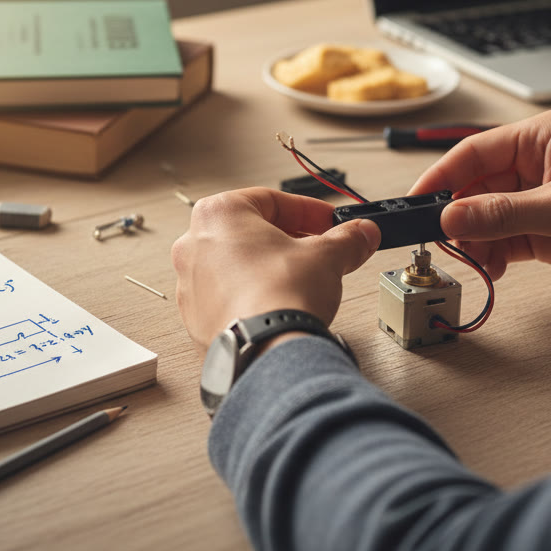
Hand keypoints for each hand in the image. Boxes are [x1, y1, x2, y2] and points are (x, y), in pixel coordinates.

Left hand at [171, 188, 380, 347]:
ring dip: (268, 268)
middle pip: (250, 232)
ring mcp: (190, 284)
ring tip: (301, 281)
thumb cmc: (278, 297)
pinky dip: (252, 296)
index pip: (271, 200)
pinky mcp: (195, 318)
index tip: (329, 222)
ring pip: (236, 265)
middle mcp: (194, 245)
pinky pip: (227, 297)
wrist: (265, 350)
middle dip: (289, 240)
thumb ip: (346, 239)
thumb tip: (360, 234)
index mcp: (218, 214)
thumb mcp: (326, 256)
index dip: (309, 211)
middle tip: (319, 250)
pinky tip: (278, 306)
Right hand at [408, 111, 550, 295]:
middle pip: (475, 186)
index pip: (474, 152)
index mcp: (542, 139)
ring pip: (485, 217)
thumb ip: (503, 214)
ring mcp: (539, 200)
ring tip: (472, 259)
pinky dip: (491, 255)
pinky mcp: (544, 232)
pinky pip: (501, 240)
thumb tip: (452, 215)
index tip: (418, 202)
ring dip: (474, 239)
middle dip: (458, 214)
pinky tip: (491, 267)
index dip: (442, 177)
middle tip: (440, 239)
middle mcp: (536, 165)